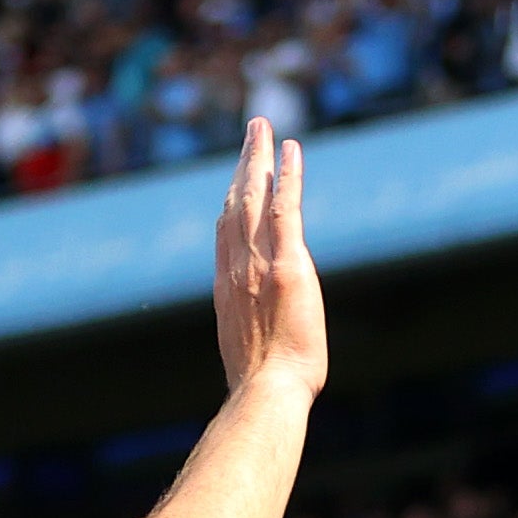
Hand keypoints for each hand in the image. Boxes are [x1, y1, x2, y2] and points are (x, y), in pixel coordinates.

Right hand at [213, 116, 327, 401]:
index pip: (225, 234)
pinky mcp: (287, 262)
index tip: (234, 181)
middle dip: (242, 164)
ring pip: (254, 194)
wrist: (267, 391)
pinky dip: (287, 175)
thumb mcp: (247, 353)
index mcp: (227, 287)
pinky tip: (291, 150)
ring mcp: (259, 261)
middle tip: (251, 133)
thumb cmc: (263, 386)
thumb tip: (252, 347)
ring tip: (263, 127)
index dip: (230, 202)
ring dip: (259, 156)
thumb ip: (249, 333)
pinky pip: (284, 207)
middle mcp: (237, 266)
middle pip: (234, 201)